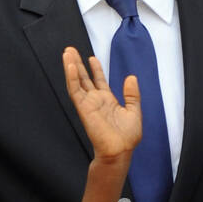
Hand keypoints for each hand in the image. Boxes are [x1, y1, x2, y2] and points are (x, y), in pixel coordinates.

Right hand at [62, 48, 140, 163]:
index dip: (95, 69)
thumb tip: (132, 78)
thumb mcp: (135, 111)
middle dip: (78, 64)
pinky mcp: (83, 108)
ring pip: (77, 81)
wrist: (120, 150)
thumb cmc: (127, 137)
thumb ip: (132, 94)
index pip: (98, 81)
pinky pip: (75, 91)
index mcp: (108, 101)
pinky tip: (71, 66)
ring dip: (72, 67)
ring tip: (67, 53)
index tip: (91, 57)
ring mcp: (88, 103)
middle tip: (71, 50)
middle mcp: (96, 101)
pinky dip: (72, 78)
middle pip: (84, 78)